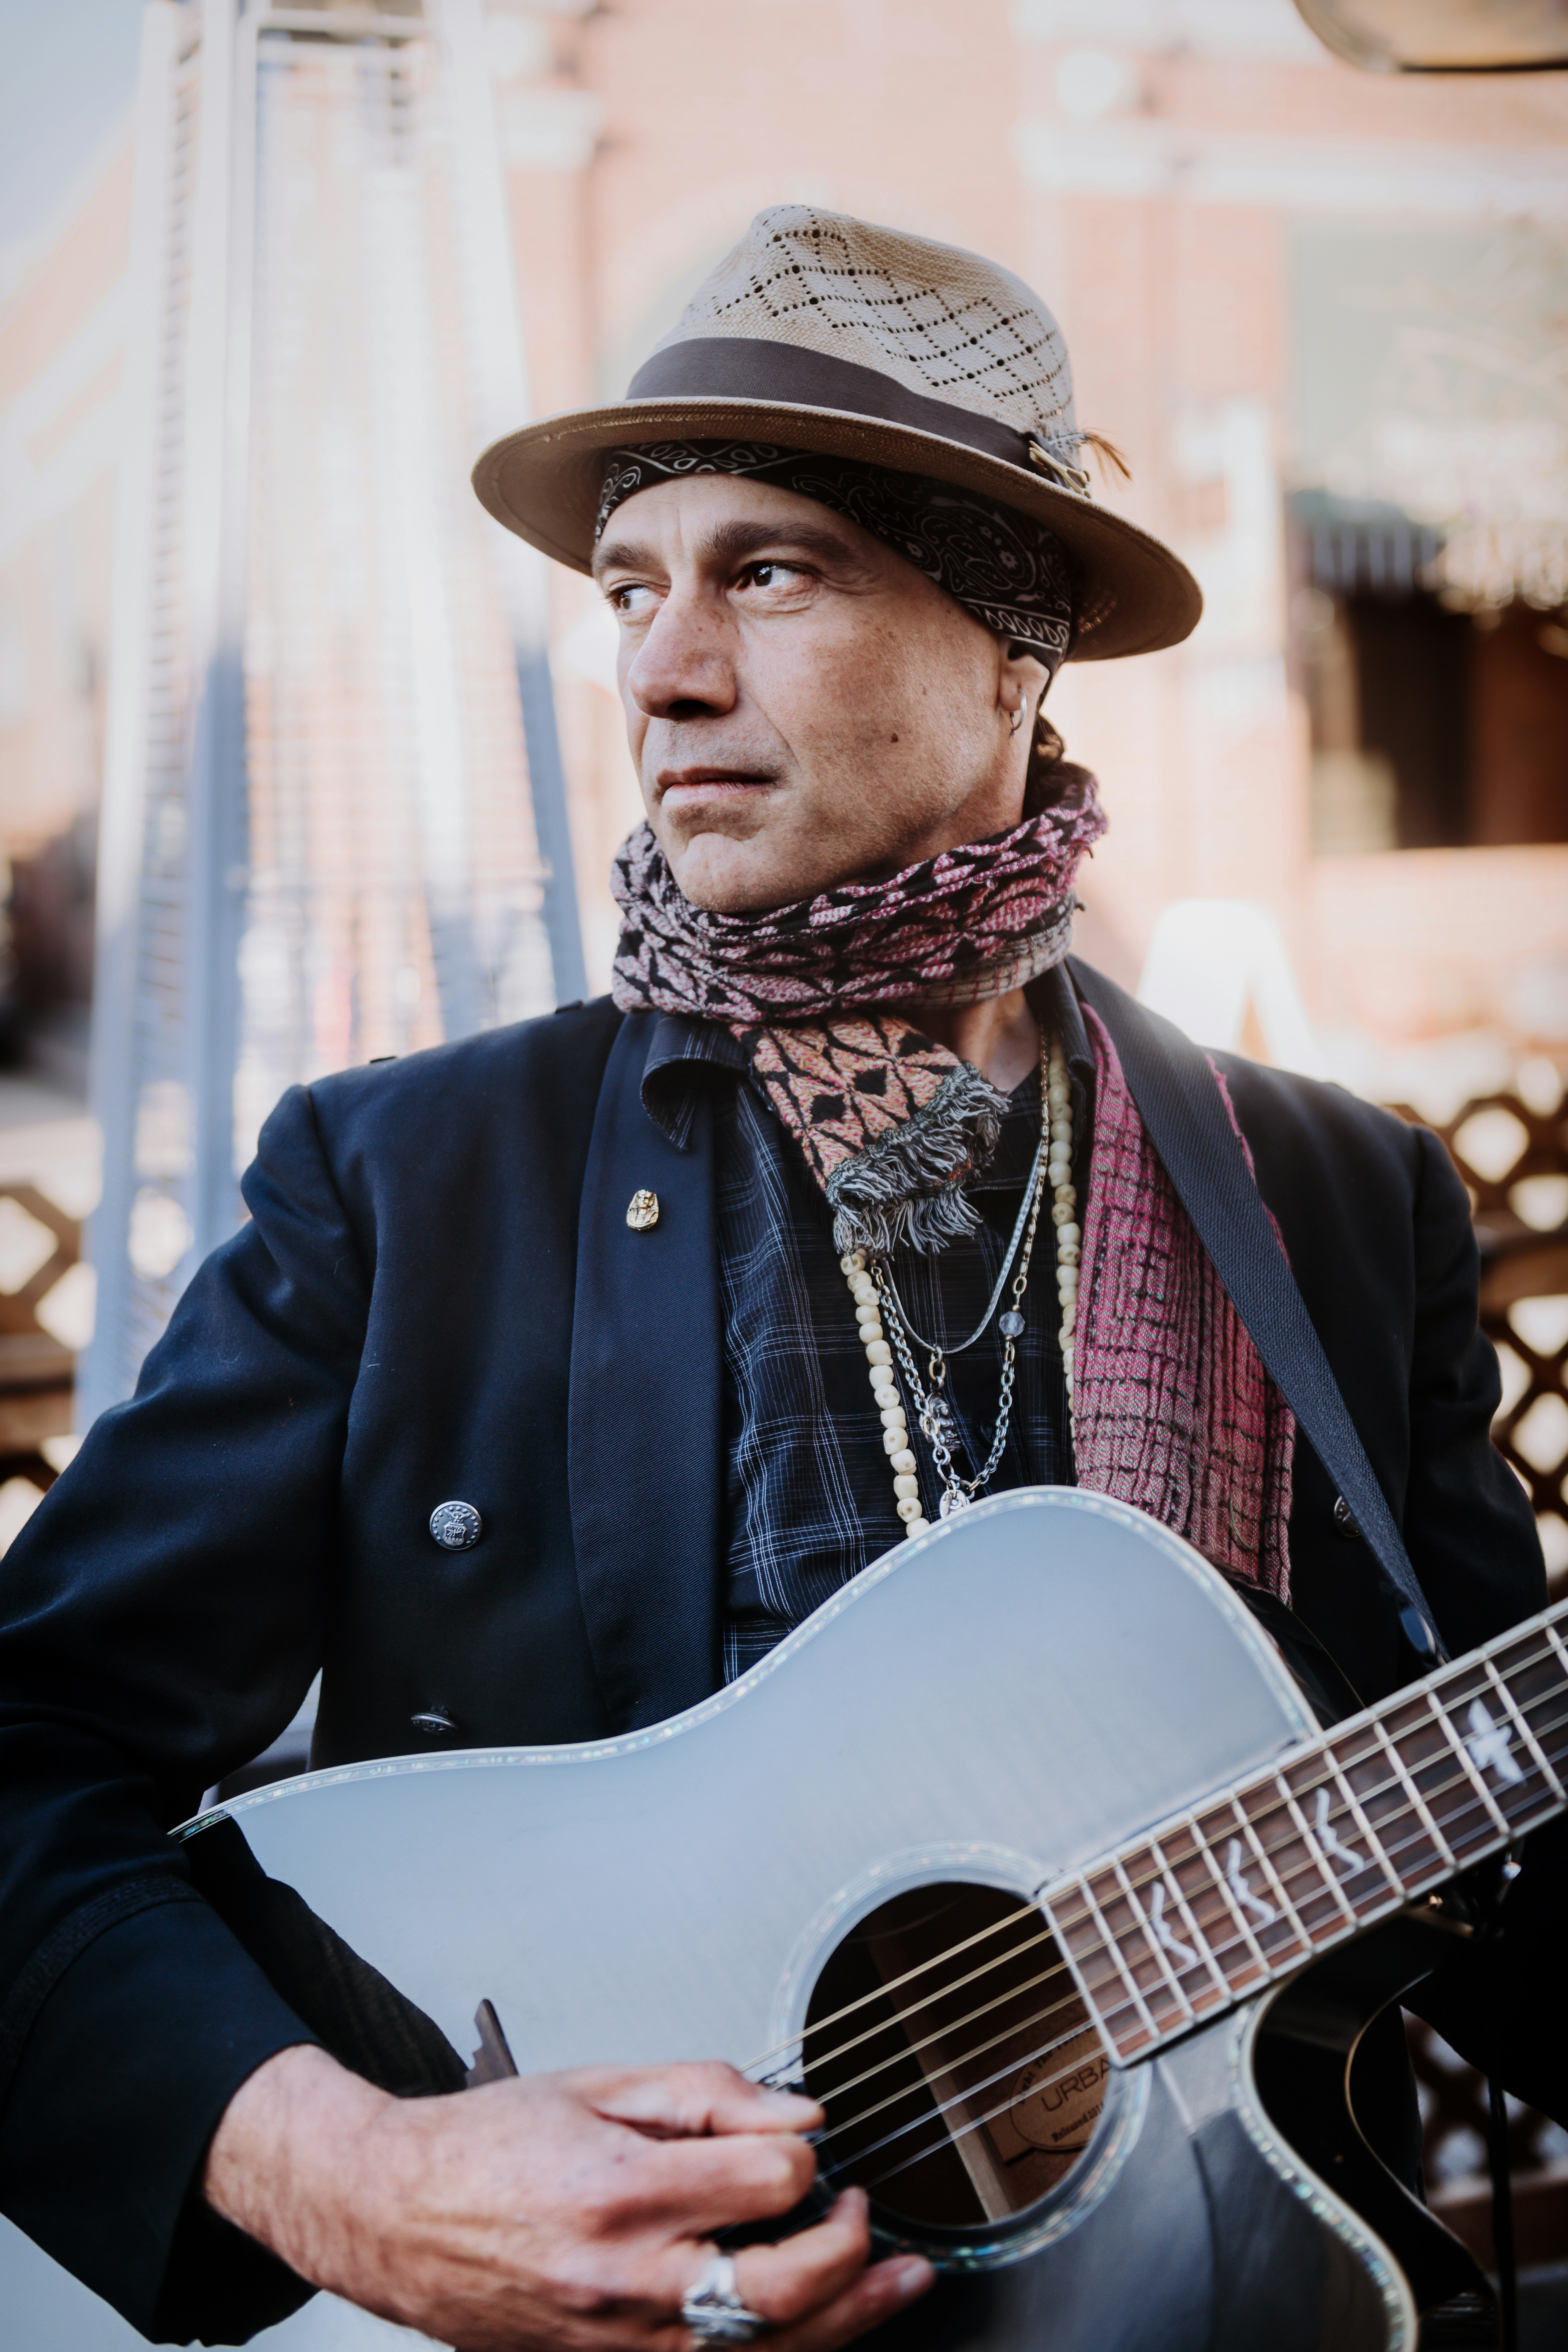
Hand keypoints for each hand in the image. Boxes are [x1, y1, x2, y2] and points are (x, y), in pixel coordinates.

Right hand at [205, 2043, 932, 2350]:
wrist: (396, 2213)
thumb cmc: (488, 2145)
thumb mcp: (598, 2083)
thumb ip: (706, 2092)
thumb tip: (799, 2111)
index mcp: (621, 2189)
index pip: (766, 2180)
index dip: (798, 2152)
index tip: (796, 2141)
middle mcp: (624, 2276)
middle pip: (779, 2285)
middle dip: (847, 2248)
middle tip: (863, 2213)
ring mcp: (619, 2336)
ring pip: (762, 2347)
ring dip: (847, 2318)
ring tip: (899, 2284)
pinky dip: (779, 2351)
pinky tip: (823, 2329)